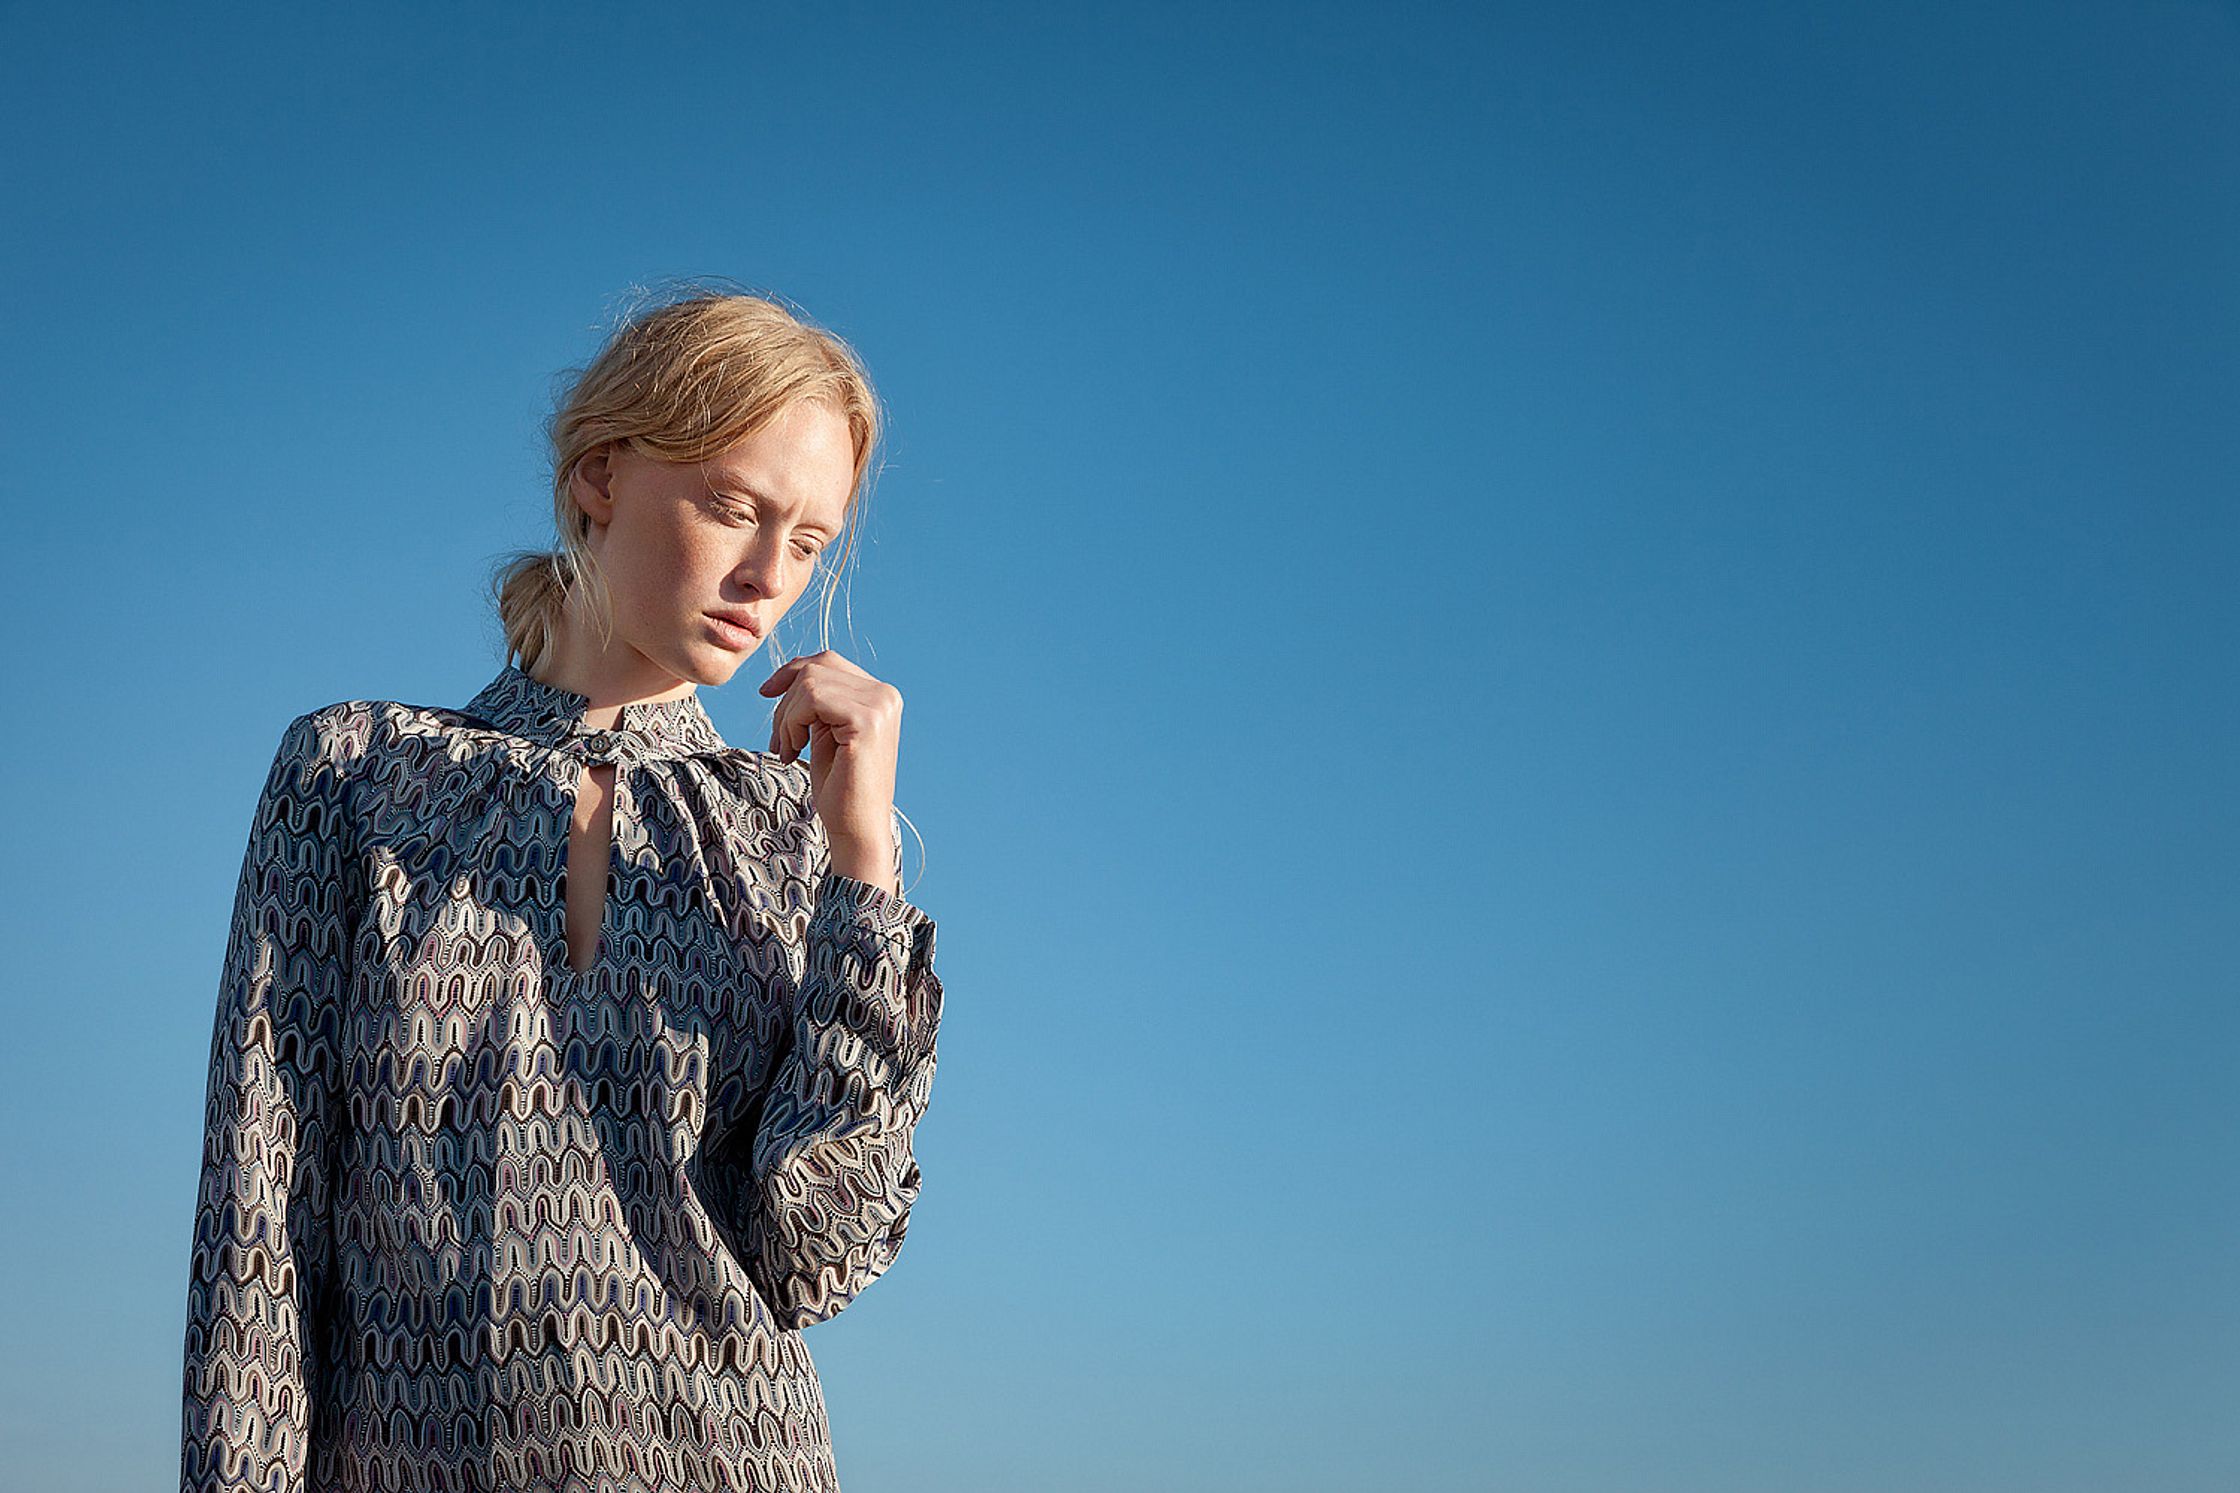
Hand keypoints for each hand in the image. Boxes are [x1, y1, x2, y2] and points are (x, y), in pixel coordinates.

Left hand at [759, 650, 903, 890]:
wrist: (856, 829)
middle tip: (779, 741)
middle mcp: (886, 695)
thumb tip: (789, 672)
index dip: (791, 672)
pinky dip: (792, 723)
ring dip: (786, 717)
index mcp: (880, 696)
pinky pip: (812, 699)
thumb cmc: (839, 788)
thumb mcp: (825, 732)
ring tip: (787, 750)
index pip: (828, 661)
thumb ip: (819, 700)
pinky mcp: (866, 720)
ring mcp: (879, 705)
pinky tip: (795, 752)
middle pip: (816, 667)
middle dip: (785, 701)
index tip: (766, 693)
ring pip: (810, 682)